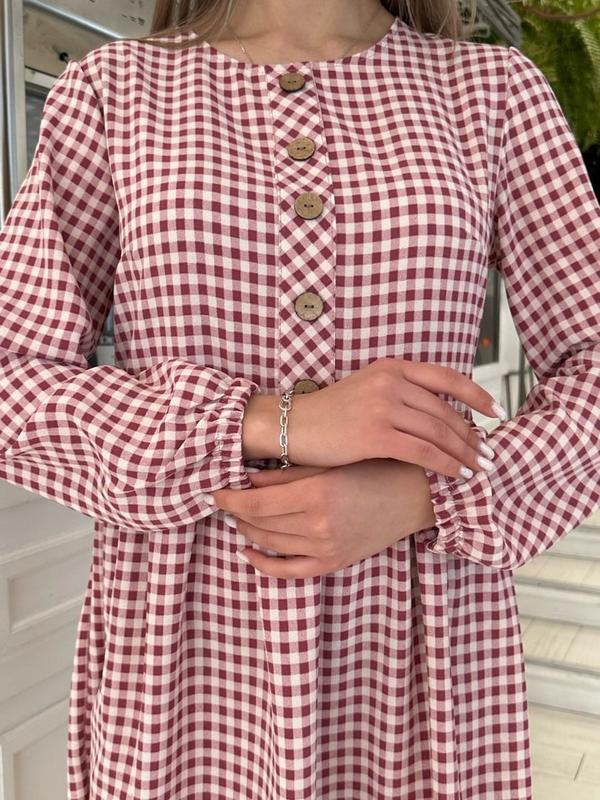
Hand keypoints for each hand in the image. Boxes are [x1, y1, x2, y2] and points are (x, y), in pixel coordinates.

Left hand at [212, 459, 436, 578]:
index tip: (215, 491)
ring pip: (270, 544)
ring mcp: (326, 549)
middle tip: (226, 499)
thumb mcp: (330, 463)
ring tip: (238, 516)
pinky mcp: (334, 562)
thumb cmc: (374, 468)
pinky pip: (290, 571)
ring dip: (248, 531)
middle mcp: (318, 525)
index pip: (256, 504)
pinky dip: (264, 564)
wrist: (415, 495)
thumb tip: (248, 481)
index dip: (229, 500)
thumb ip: (288, 473)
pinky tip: (249, 551)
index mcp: (316, 494)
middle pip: (259, 524)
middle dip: (236, 513)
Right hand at [287, 357, 497, 479]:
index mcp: (392, 367)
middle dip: (472, 436)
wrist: (292, 425)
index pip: (446, 377)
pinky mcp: (375, 434)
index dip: (476, 395)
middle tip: (490, 455)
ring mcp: (383, 407)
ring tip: (480, 469)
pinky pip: (422, 452)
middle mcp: (390, 382)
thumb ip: (400, 395)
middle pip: (445, 412)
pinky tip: (458, 476)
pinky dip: (446, 465)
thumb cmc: (329, 414)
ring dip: (465, 454)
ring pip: (438, 433)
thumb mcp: (367, 390)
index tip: (495, 411)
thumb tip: (438, 417)